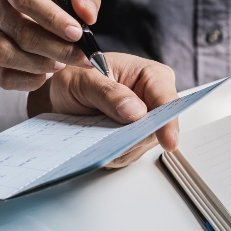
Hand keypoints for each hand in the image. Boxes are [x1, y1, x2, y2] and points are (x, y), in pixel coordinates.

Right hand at [0, 0, 102, 90]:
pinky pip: (3, 76)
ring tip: (61, 65)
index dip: (52, 17)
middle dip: (57, 49)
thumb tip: (88, 16)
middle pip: (21, 31)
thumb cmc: (50, 3)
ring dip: (39, 64)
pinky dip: (27, 81)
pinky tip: (46, 76)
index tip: (77, 33)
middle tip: (81, 57)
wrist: (25, 17)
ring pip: (6, 55)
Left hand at [27, 52, 178, 166]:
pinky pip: (128, 154)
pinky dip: (111, 152)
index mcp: (151, 76)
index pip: (167, 100)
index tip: (167, 140)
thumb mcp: (84, 79)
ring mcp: (144, 123)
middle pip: (157, 129)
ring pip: (142, 145)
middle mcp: (152, 100)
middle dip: (133, 137)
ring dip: (118, 146)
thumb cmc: (76, 77)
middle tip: (108, 136)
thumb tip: (135, 111)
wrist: (61, 94)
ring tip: (96, 131)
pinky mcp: (133, 140)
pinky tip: (97, 141)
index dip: (169, 121)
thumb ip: (108, 93)